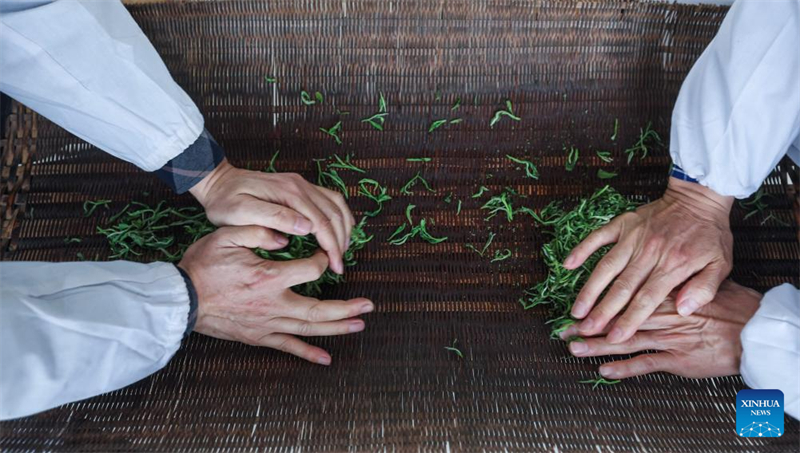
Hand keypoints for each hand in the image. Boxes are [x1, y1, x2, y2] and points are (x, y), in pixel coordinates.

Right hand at [178, 225, 373, 364]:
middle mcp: (274, 303)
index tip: (325, 255)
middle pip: (320, 308)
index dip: (324, 260)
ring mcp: (267, 323)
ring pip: (309, 328)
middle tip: (369, 305)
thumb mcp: (227, 236)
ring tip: (360, 325)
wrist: (180, 299)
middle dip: (347, 307)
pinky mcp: (258, 336)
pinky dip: (308, 353)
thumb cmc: (202, 265)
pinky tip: (326, 359)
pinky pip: (287, 347)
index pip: (312, 269)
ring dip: (337, 328)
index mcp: (270, 276)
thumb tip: (286, 232)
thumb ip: (258, 230)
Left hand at [189, 159, 354, 273]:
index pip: (321, 222)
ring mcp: (301, 183)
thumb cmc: (225, 202)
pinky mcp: (300, 186)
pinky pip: (330, 199)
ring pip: (337, 205)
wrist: (218, 182)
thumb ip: (274, 218)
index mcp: (289, 193)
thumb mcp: (242, 213)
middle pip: (333, 214)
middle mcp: (300, 185)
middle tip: (339, 265)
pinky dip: (340, 216)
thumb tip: (306, 227)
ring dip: (344, 228)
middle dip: (341, 241)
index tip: (335, 267)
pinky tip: (339, 230)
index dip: (331, 247)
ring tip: (342, 251)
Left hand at [563, 280, 760, 378]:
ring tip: (573, 347)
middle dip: (589, 324)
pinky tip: (603, 370)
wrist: (752, 328)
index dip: (597, 302)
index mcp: (663, 292)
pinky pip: (646, 363)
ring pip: (625, 341)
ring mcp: (668, 338)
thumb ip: (670, 278)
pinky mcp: (678, 359)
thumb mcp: (699, 278)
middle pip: (616, 319)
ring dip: (597, 345)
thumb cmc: (727, 304)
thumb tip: (649, 273)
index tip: (577, 308)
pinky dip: (624, 368)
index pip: (622, 296)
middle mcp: (660, 315)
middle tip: (563, 329)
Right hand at [564, 177, 733, 343]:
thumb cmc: (710, 234)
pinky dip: (582, 249)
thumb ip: (704, 288)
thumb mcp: (720, 264)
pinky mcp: (623, 223)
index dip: (629, 320)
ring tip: (576, 310)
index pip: (647, 299)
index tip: (614, 338)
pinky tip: (568, 265)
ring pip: (606, 267)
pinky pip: (598, 237)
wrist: (699, 197)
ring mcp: (633, 237)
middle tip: (587, 331)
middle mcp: (649, 252)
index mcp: (673, 265)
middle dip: (602, 312)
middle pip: (621, 287)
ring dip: (589, 290)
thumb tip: (683, 310)